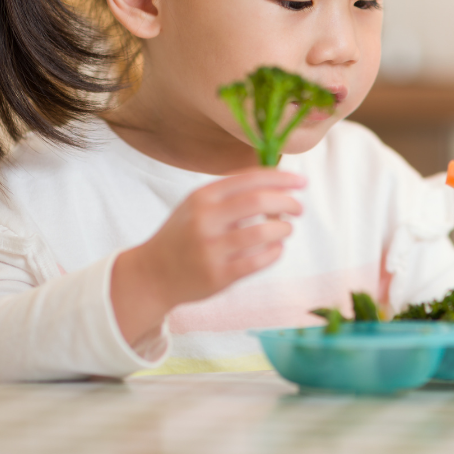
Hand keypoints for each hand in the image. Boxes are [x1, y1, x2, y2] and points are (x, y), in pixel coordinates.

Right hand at [110, 167, 304, 344]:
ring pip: (263, 232)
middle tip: (299, 207)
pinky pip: (259, 260)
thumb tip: (275, 179)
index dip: (280, 178)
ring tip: (286, 229)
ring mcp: (211, 249)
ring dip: (284, 228)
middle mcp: (205, 219)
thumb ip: (229, 192)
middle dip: (287, 201)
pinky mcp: (219, 275)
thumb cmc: (183, 235)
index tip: (301, 181)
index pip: (249, 178)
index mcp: (202, 196)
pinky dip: (275, 251)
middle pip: (259, 201)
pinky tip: (276, 248)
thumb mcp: (196, 204)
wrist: (152, 274)